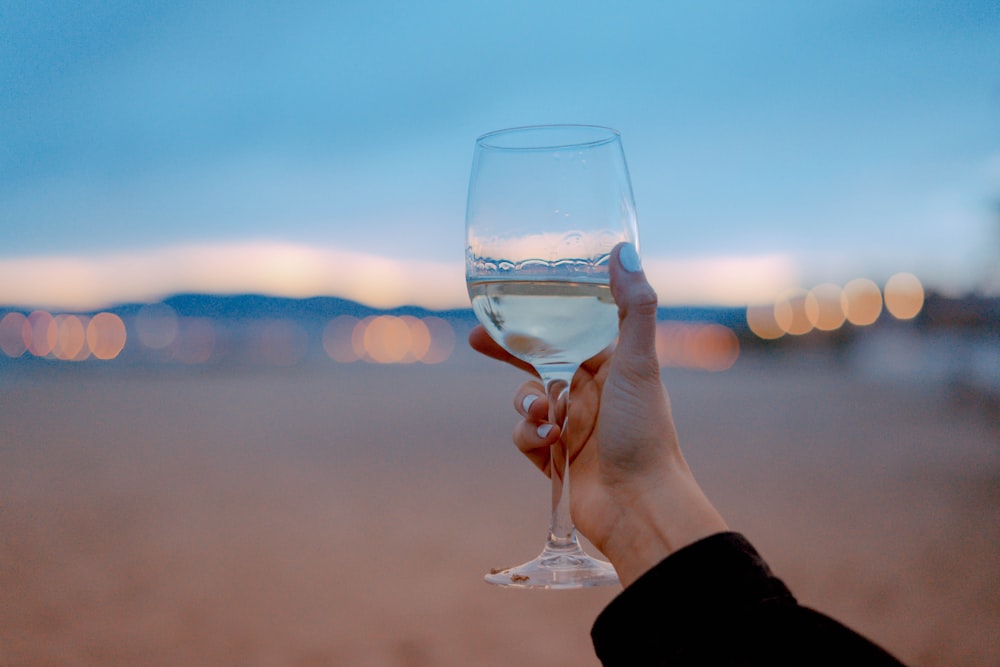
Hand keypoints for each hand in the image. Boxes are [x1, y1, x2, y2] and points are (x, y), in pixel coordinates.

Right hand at [470, 243, 726, 585]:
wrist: (640, 505)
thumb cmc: (644, 431)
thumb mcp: (638, 362)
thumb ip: (634, 306)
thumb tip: (621, 248)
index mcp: (611, 366)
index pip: (566, 330)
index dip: (536, 316)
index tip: (508, 303)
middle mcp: (591, 393)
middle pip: (536, 362)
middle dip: (507, 353)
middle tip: (475, 340)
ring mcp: (573, 427)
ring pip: (526, 402)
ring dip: (525, 406)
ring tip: (543, 417)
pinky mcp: (557, 459)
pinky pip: (525, 438)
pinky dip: (529, 438)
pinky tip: (547, 445)